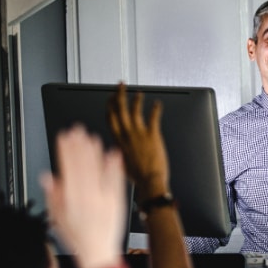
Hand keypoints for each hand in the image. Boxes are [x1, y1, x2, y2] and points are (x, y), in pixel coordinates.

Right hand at [41, 125, 125, 267]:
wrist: (98, 254)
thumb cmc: (77, 237)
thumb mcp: (58, 218)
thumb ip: (53, 196)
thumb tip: (47, 177)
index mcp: (71, 201)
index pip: (67, 170)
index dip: (65, 152)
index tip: (63, 137)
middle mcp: (87, 198)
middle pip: (82, 167)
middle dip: (79, 146)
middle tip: (77, 129)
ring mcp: (103, 200)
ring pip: (98, 172)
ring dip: (95, 153)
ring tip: (92, 137)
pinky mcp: (117, 203)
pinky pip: (116, 182)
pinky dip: (115, 168)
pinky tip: (113, 154)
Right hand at [107, 83, 169, 197]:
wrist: (149, 182)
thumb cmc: (137, 176)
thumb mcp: (121, 163)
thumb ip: (119, 152)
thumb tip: (118, 149)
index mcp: (118, 141)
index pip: (110, 118)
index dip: (110, 106)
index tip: (111, 98)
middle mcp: (127, 134)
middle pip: (119, 109)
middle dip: (119, 95)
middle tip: (121, 86)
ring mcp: (139, 134)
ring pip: (135, 110)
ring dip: (136, 99)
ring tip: (139, 93)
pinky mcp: (153, 135)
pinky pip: (153, 117)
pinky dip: (156, 109)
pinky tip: (158, 103)